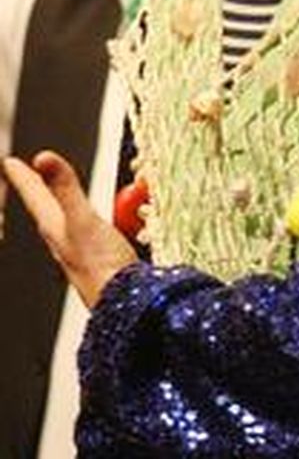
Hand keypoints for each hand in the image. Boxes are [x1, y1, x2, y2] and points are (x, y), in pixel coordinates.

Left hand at [3, 151, 135, 307]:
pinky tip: (86, 227)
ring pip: (59, 224)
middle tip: (26, 176)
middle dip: (35, 191)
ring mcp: (78, 254)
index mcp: (56, 228)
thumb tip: (44, 157)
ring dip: (55, 207)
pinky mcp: (97, 262)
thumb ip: (66, 189)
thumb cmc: (102, 268)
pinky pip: (81, 235)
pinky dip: (78, 223)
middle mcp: (62, 241)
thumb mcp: (83, 220)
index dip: (25, 177)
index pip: (36, 197)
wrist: (123, 305)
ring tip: (51, 198)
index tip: (11, 163)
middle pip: (43, 210)